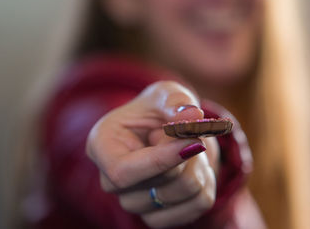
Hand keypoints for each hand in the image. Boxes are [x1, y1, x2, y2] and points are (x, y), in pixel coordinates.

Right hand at [86, 81, 219, 227]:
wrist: (167, 130)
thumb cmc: (159, 108)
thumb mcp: (166, 94)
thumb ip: (176, 101)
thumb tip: (192, 117)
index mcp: (101, 146)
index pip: (123, 172)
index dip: (160, 161)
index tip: (193, 142)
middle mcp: (111, 181)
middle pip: (156, 186)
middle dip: (186, 158)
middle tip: (190, 135)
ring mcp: (133, 201)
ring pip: (179, 197)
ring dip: (198, 168)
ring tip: (189, 149)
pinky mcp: (156, 215)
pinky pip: (195, 208)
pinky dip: (207, 185)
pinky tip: (196, 168)